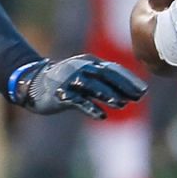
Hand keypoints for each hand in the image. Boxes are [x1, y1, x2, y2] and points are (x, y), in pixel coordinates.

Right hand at [9, 54, 147, 118]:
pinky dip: (91, 108)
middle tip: (139, 98)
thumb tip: (128, 91)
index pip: (114, 69)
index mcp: (89, 62)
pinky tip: (102, 116)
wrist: (31, 82)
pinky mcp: (60, 94)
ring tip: (123, 104)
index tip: (144, 91)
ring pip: (92, 86)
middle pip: (106, 76)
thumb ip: (103, 80)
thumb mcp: (84, 75)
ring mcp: (70, 80)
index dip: (130, 80)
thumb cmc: (64, 81)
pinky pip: (78, 101)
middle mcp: (80, 68)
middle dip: (124, 87)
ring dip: (109, 95)